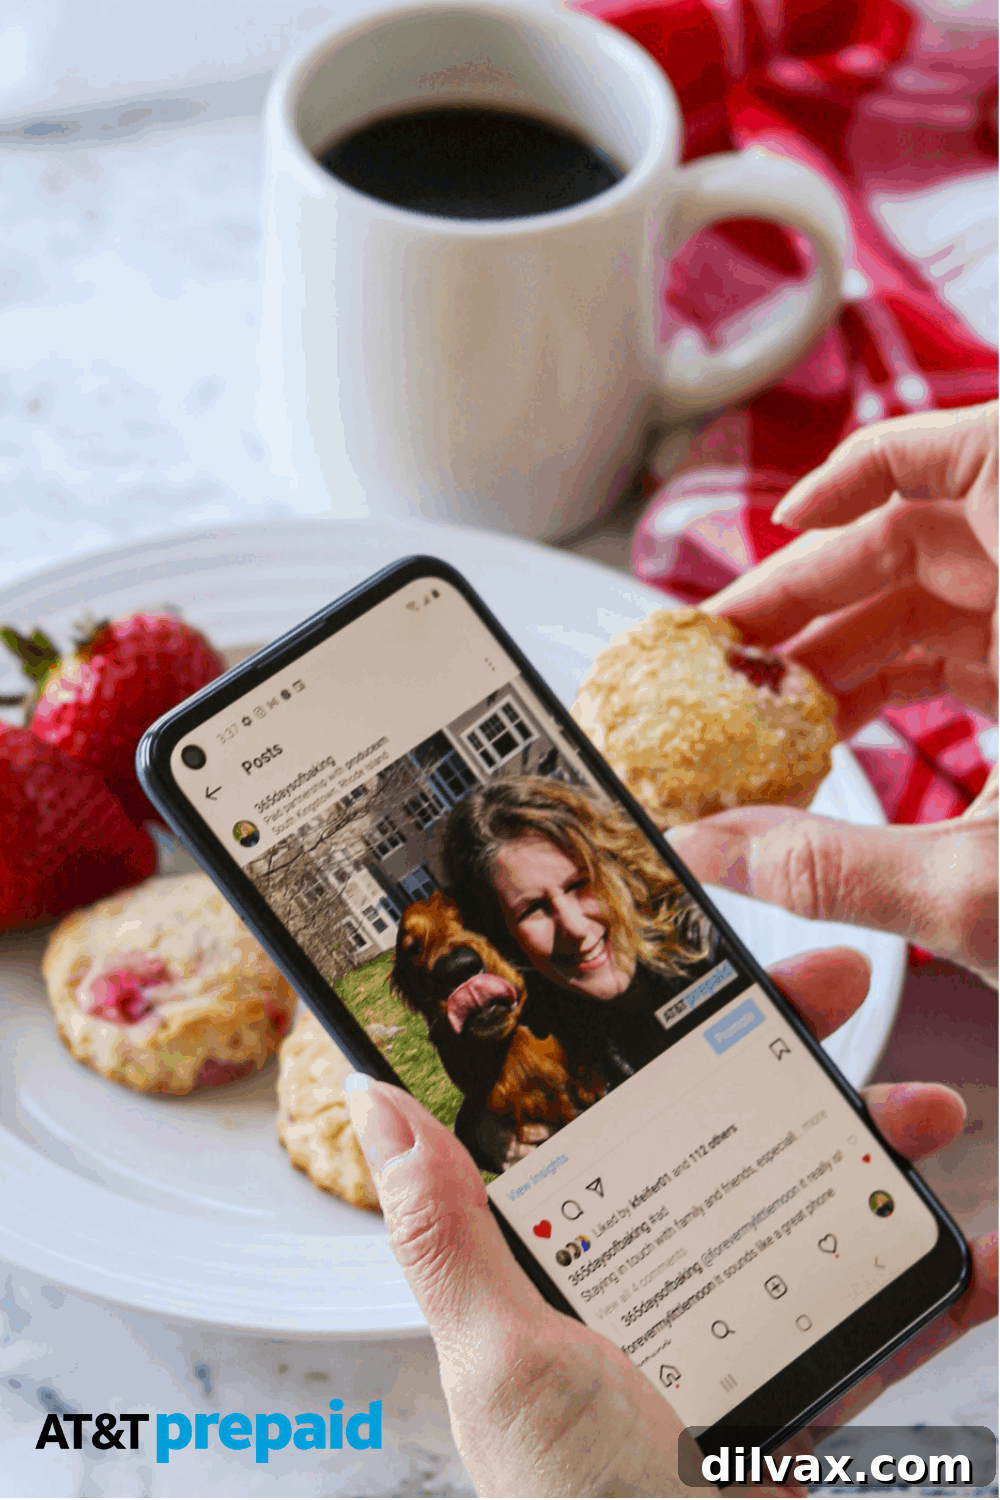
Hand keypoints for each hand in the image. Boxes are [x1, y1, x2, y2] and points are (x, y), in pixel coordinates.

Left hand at [346, 947, 995, 1497]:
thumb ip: (445, 1235)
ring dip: (881, 1147)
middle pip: (721, 1130)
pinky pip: (879, 1316)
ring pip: (812, 1201)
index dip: (656, 1026)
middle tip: (845, 992)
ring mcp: (730, 1319)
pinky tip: (987, 1247)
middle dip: (788, 1054)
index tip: (706, 964)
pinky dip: (942, 1280)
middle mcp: (646, 1268)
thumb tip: (377, 1101)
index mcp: (566, 1248)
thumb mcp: (501, 1361)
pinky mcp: (801, 1379)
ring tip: (933, 1112)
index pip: (608, 1105)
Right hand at [669, 402, 997, 986]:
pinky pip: (964, 661)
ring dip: (843, 647)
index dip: (865, 469)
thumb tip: (713, 853)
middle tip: (731, 652)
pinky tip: (834, 727)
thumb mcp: (982, 890)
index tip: (786, 521)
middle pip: (925, 543)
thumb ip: (830, 867)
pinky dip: (894, 684)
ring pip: (936, 606)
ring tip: (763, 703)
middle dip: (816, 591)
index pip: (967, 463)